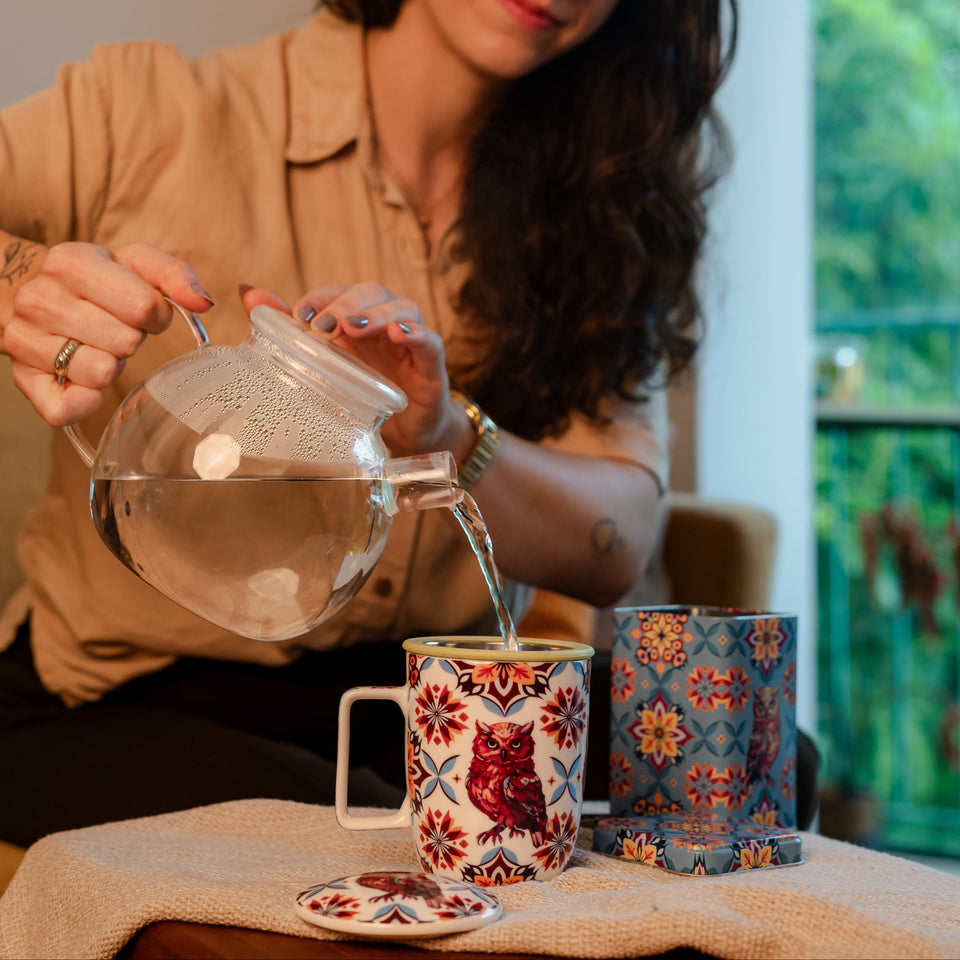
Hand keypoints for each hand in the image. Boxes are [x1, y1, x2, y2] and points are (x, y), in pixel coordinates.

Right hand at [2, 241, 214, 425]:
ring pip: (99, 373)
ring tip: (98, 346)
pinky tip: (86, 382)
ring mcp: (25, 339)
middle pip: (125, 342)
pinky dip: (86, 402)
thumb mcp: (136, 263)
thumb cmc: (98, 280)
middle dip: (132, 339)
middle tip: (116, 328)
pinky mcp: (23, 378)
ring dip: (111, 365)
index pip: (143, 306)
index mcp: (71, 262)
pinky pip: (65, 408)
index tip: (144, 312)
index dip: (156, 316)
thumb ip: (175, 275)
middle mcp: (40, 299)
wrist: (33, 293)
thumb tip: (203, 303)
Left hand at [240, 281, 471, 457]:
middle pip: (371, 292)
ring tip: (355, 328)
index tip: (299, 315)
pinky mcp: (432, 364)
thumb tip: (250, 296)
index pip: (340, 291)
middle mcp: (386, 320)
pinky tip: (400, 335)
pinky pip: (430, 342)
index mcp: (359, 316)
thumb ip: (293, 330)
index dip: (321, 297)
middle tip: (325, 325)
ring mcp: (411, 341)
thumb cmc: (367, 391)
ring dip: (376, 314)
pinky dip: (416, 334)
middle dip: (345, 304)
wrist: (406, 430)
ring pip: (402, 309)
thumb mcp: (327, 364)